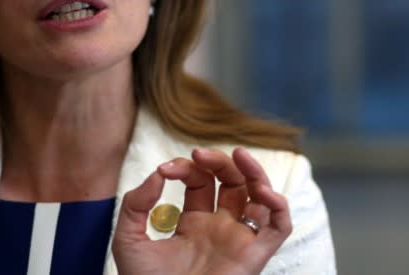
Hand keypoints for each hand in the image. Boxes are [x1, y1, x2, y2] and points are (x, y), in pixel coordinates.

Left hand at [112, 147, 291, 274]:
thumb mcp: (128, 239)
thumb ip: (136, 204)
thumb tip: (157, 174)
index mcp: (194, 223)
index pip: (199, 181)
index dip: (184, 167)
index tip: (164, 170)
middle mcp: (221, 228)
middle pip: (232, 181)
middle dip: (218, 160)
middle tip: (198, 153)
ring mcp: (239, 240)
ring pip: (260, 197)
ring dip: (255, 171)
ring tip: (240, 154)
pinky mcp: (254, 256)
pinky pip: (280, 226)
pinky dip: (278, 205)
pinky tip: (261, 191)